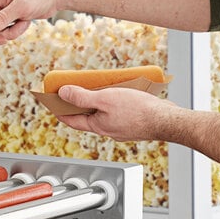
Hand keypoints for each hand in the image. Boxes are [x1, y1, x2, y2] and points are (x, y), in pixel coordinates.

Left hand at [55, 85, 177, 141]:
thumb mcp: (105, 99)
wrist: (167, 121)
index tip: (52, 103)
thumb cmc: (138, 111)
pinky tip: (123, 94)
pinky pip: (119, 113)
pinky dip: (115, 104)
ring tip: (99, 88)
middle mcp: (107, 130)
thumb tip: (63, 93)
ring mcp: (121, 128)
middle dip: (79, 105)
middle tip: (73, 91)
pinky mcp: (133, 124)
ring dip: (99, 102)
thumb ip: (82, 98)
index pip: (72, 120)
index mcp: (97, 126)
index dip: (60, 110)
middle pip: (87, 117)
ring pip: (105, 114)